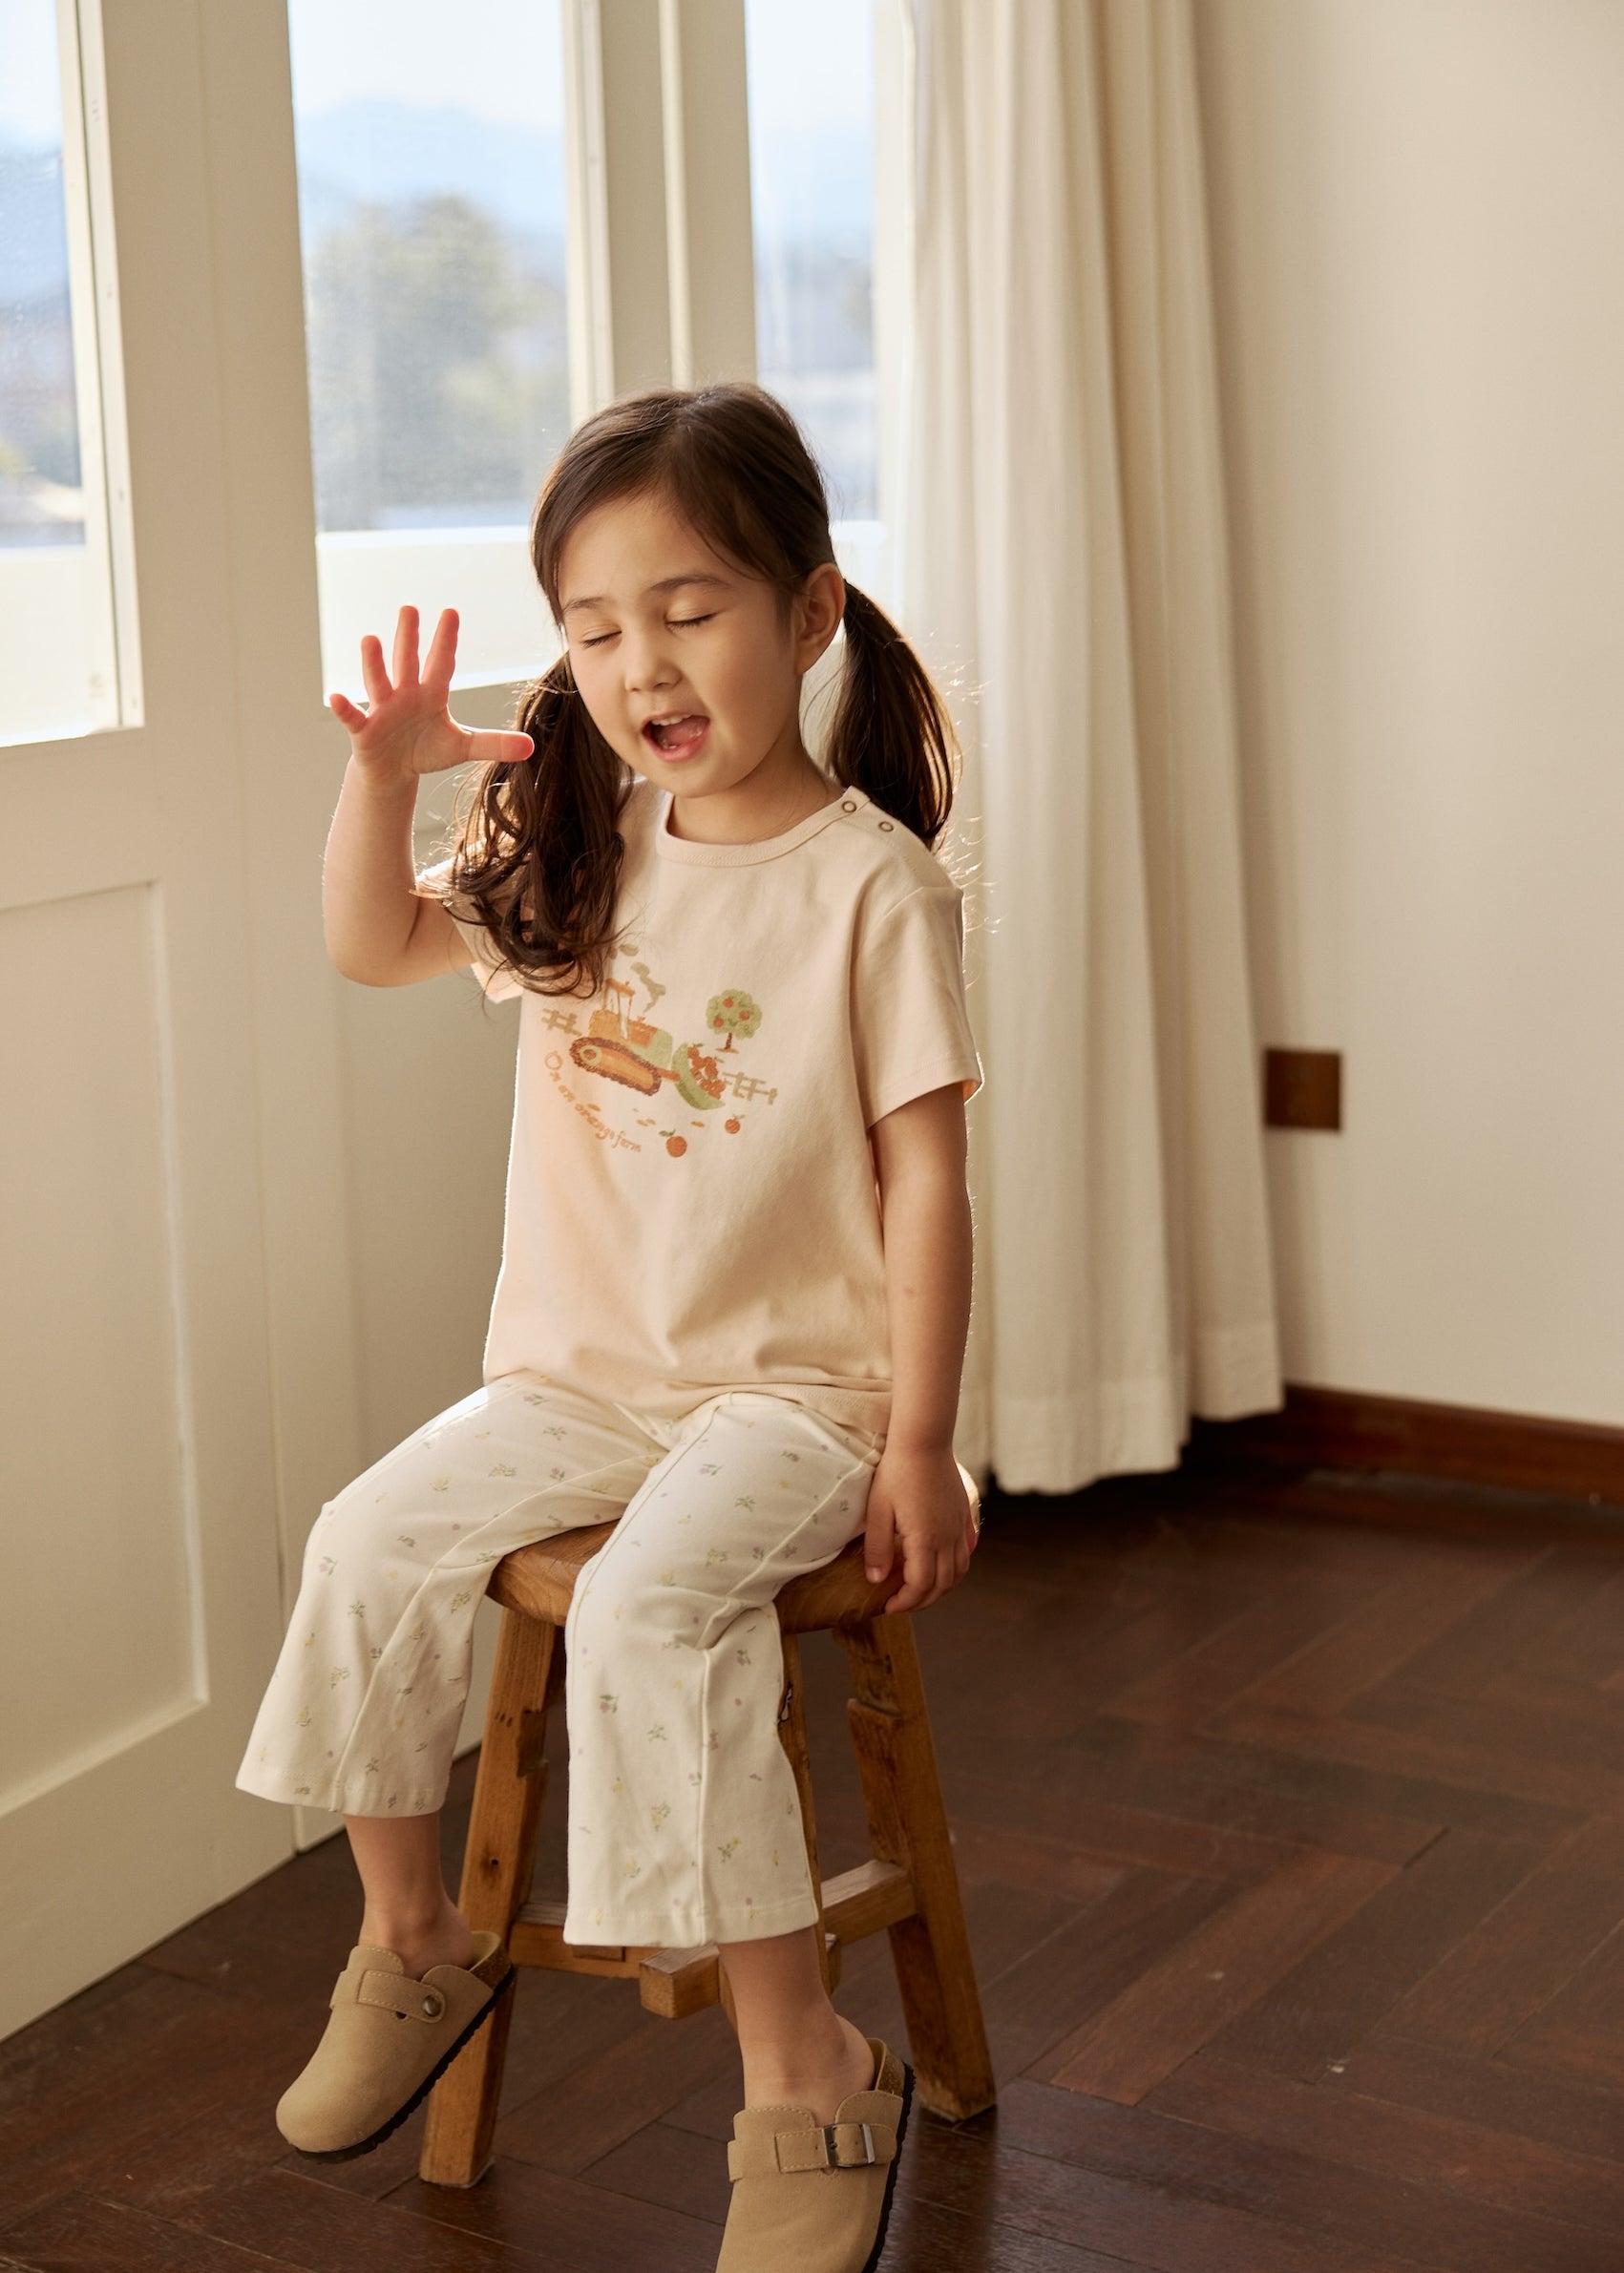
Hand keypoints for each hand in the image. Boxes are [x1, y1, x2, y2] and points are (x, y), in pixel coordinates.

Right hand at [328, 605, 533, 788]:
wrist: (395, 771)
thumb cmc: (427, 750)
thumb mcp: (463, 747)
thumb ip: (495, 744)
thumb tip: (532, 746)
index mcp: (430, 694)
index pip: (441, 663)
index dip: (446, 640)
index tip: (451, 611)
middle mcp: (405, 695)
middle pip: (407, 662)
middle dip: (408, 637)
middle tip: (409, 608)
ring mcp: (383, 710)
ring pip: (378, 682)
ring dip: (374, 662)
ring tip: (369, 639)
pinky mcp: (364, 731)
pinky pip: (353, 717)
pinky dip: (344, 709)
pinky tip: (336, 697)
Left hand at [862, 1442, 979, 1614]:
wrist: (924, 1441)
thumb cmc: (897, 1472)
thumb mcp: (878, 1510)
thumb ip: (878, 1548)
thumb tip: (876, 1580)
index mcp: (925, 1540)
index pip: (920, 1586)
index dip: (904, 1602)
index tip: (887, 1607)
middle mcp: (947, 1538)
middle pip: (942, 1585)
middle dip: (921, 1601)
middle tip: (900, 1604)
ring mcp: (959, 1527)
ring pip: (958, 1572)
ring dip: (941, 1588)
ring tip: (920, 1590)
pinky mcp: (963, 1515)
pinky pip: (965, 1552)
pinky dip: (955, 1568)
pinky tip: (942, 1566)